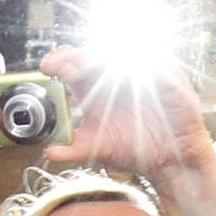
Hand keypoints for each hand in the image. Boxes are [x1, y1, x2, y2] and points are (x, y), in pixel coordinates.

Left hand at [40, 47, 211, 182]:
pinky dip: (142, 67)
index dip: (62, 61)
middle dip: (77, 58)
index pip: (75, 64)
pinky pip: (156, 66)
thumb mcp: (99, 148)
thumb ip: (74, 148)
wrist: (168, 160)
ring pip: (123, 55)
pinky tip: (127, 70)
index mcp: (95, 88)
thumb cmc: (134, 148)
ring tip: (87, 66)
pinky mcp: (168, 78)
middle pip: (94, 55)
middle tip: (63, 65)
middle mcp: (116, 78)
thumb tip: (50, 151)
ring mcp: (142, 75)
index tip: (47, 68)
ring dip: (103, 60)